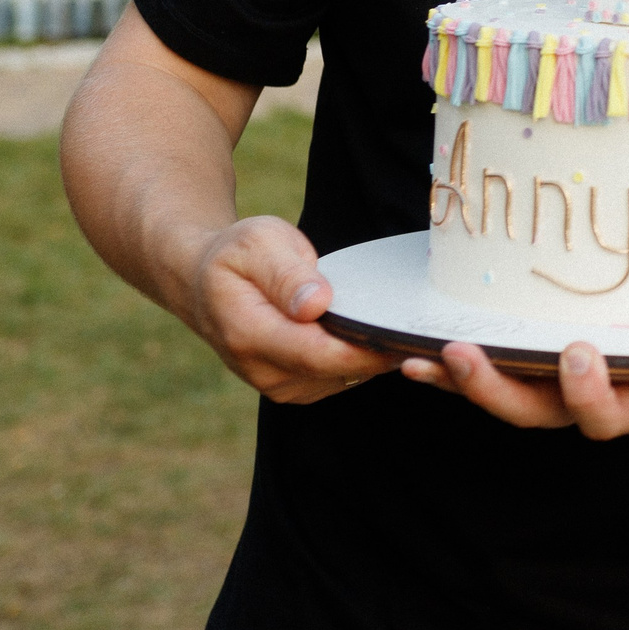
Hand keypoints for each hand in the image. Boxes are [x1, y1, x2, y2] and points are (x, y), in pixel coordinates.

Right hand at [180, 215, 397, 403]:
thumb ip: (286, 274)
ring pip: (342, 378)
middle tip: (425, 328)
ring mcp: (277, 384)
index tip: (407, 334)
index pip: (319, 353)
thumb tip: (316, 304)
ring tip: (404, 324)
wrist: (204, 283)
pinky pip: (338, 378)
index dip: (365, 349)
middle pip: (336, 371)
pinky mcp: (294, 386)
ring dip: (373, 356)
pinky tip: (376, 333)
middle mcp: (262, 370)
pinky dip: (360, 359)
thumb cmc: (235, 256)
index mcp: (249, 334)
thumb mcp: (258, 243)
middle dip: (380, 352)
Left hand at [401, 340, 628, 438]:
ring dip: (463, 382)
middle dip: (496, 388)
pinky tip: (412, 354)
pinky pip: (495, 376)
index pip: (604, 413)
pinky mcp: (545, 373)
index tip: (580, 351)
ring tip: (424, 356)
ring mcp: (563, 393)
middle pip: (535, 412)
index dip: (587, 392)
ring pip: (508, 396)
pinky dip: (453, 372)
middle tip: (467, 353)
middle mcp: (591, 406)